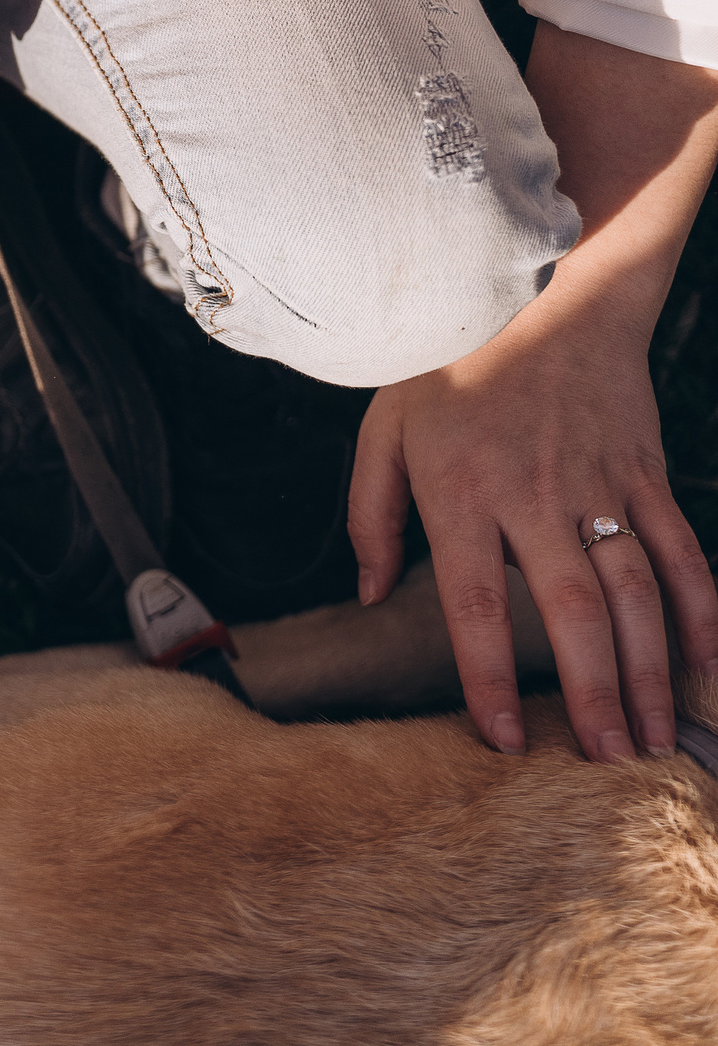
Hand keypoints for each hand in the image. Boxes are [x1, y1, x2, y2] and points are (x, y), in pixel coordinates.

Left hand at [350, 25, 717, 764]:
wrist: (541, 284)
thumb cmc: (446, 361)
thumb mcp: (381, 428)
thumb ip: (368, 514)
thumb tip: (363, 595)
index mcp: (460, 490)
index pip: (471, 603)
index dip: (488, 676)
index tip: (499, 738)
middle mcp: (536, 495)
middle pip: (573, 611)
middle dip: (594, 692)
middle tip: (609, 761)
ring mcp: (602, 484)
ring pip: (638, 591)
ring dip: (654, 668)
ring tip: (658, 736)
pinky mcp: (647, 470)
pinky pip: (683, 550)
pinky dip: (702, 610)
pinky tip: (708, 662)